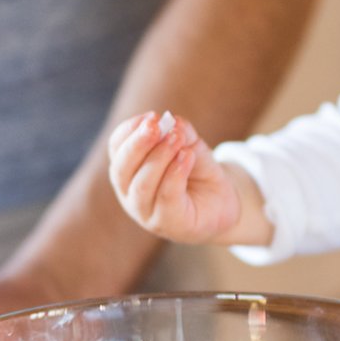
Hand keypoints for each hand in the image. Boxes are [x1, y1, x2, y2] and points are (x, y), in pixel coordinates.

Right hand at [108, 111, 242, 243]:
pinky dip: (175, 173)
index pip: (116, 149)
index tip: (151, 116)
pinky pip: (166, 198)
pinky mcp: (169, 224)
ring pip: (142, 184)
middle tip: (156, 124)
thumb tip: (171, 121)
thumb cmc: (197, 172)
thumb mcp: (190, 145)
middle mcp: (130, 194)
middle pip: (122, 168)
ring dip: (159, 157)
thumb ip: (181, 132)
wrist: (223, 202)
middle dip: (138, 143)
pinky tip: (187, 156)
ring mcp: (146, 213)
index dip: (129, 130)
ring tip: (177, 139)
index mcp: (128, 171)